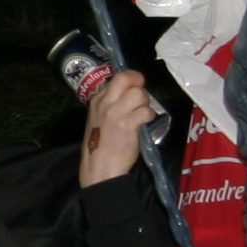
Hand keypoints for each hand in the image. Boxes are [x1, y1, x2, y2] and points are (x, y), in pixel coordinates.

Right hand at [78, 67, 160, 187]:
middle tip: (141, 95)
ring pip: (138, 93)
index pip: (116, 78)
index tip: (135, 88)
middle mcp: (105, 103)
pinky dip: (149, 116)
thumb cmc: (101, 146)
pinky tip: (144, 125)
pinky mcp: (127, 124)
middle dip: (138, 81)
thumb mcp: (98, 119)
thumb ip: (111, 104)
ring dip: (145, 102)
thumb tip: (130, 93)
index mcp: (97, 100)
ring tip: (142, 113)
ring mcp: (116, 113)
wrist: (100, 168)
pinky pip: (146, 111)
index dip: (130, 81)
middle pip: (125, 77)